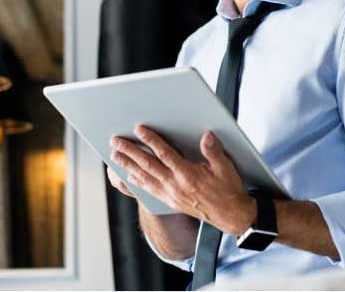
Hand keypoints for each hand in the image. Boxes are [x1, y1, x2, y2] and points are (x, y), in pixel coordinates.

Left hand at [109, 125, 255, 235]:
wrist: (229, 216)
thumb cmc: (227, 190)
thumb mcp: (226, 168)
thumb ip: (214, 151)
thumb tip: (206, 136)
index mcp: (188, 175)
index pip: (165, 154)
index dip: (151, 140)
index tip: (138, 129)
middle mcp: (175, 186)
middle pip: (148, 165)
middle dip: (130, 152)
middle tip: (115, 141)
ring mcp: (170, 195)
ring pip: (144, 178)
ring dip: (128, 166)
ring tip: (115, 156)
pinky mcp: (170, 201)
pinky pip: (149, 190)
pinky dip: (136, 182)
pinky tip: (128, 176)